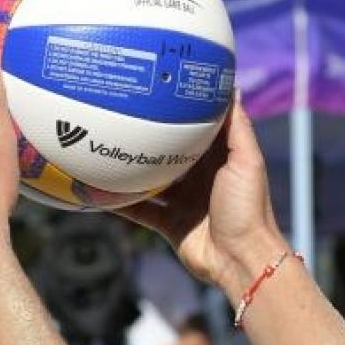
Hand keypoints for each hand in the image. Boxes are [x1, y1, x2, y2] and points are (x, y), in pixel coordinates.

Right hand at [110, 93, 284, 292]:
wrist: (241, 259)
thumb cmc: (248, 207)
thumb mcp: (246, 160)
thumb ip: (238, 126)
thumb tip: (229, 86)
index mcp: (219, 158)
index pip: (196, 126)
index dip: (179, 108)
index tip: (157, 86)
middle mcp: (199, 177)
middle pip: (167, 151)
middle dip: (147, 135)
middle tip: (118, 111)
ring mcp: (182, 201)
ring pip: (148, 179)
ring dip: (128, 167)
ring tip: (100, 146)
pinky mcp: (168, 224)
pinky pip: (139, 210)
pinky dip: (119, 201)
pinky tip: (97, 188)